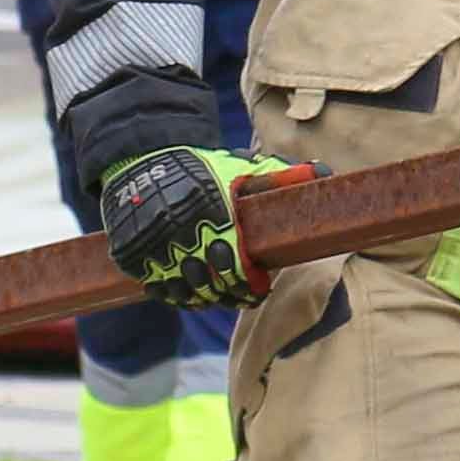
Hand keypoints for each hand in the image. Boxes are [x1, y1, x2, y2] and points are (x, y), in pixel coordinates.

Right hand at [96, 143, 313, 310]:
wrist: (141, 160)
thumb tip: (325, 172)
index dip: (249, 285)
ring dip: (206, 300)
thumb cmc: (200, 168)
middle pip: (212, 284)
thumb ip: (279, 176)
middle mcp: (183, 233)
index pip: (236, 266)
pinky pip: (160, 290)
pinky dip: (178, 297)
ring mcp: (155, 247)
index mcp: (213, 213)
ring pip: (186, 291)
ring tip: (218, 298)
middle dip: (230, 295)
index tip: (259, 289)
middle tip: (242, 299)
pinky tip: (191, 297)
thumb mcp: (239, 168)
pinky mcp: (134, 256)